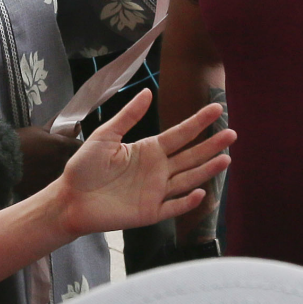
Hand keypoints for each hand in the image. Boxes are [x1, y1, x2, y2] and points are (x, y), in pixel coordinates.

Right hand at [16, 125, 80, 196]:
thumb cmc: (19, 142)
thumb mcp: (38, 131)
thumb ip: (57, 129)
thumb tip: (75, 124)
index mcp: (62, 146)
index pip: (79, 146)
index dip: (75, 145)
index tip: (70, 145)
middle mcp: (61, 163)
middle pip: (72, 161)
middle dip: (67, 158)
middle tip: (53, 156)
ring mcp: (53, 178)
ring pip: (62, 174)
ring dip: (56, 170)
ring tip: (42, 167)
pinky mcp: (44, 189)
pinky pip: (51, 184)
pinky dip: (46, 180)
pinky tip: (37, 176)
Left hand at [48, 89, 233, 235]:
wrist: (70, 199)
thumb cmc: (84, 167)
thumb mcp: (105, 136)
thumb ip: (128, 116)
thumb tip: (148, 91)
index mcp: (149, 150)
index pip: (180, 134)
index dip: (198, 122)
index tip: (217, 109)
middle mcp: (158, 170)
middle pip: (190, 156)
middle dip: (211, 145)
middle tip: (232, 134)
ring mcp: (156, 192)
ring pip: (188, 179)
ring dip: (207, 170)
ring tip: (227, 159)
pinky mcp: (150, 212)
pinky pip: (173, 207)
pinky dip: (187, 202)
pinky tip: (201, 192)